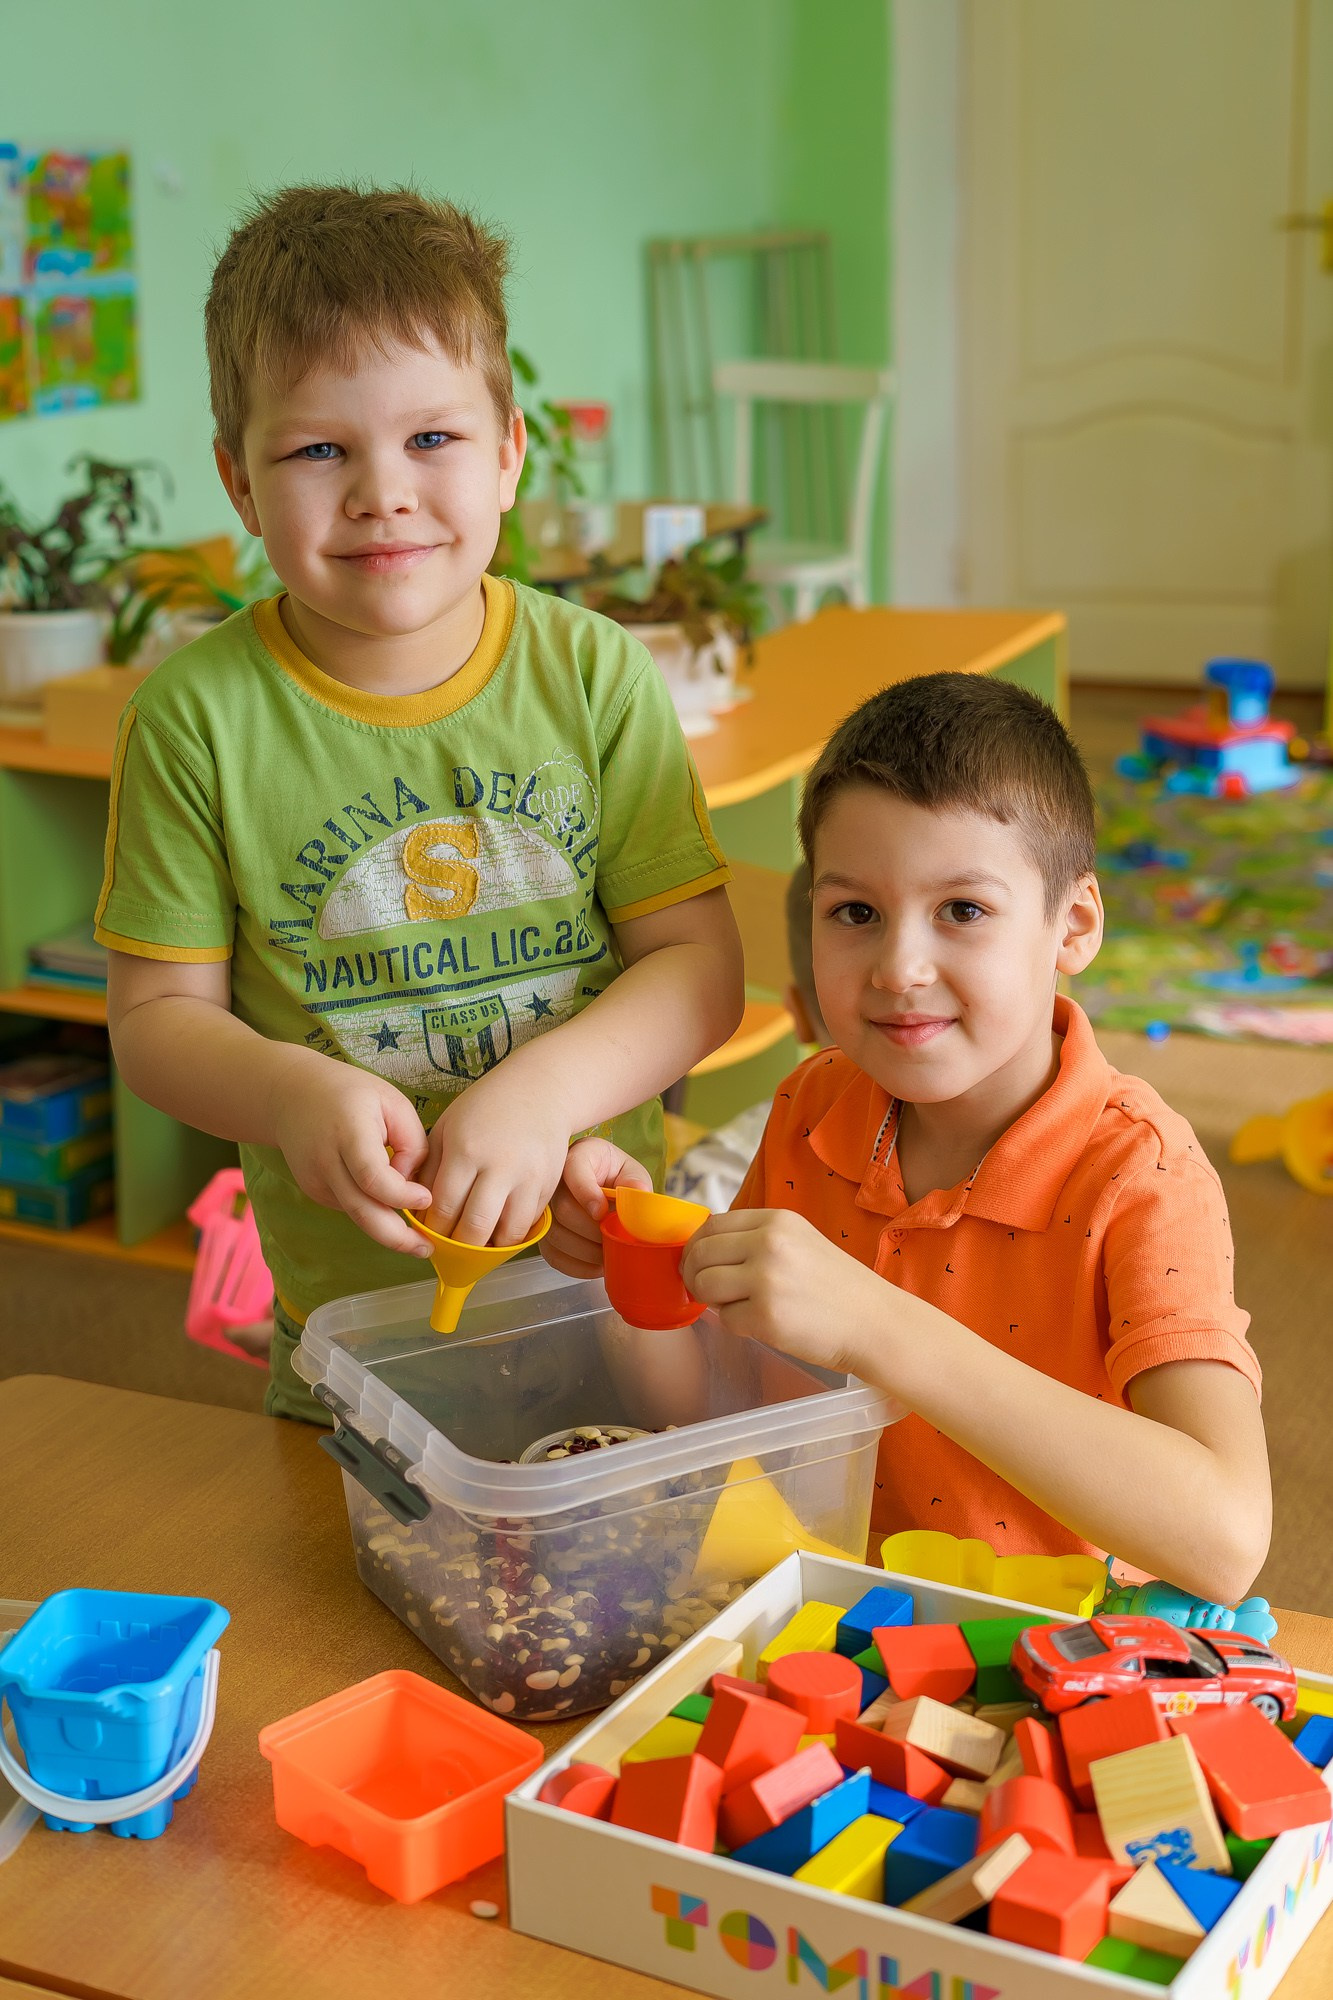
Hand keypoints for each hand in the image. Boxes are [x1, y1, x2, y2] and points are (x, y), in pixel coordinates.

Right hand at [272, 1054, 432, 1255]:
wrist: (290, 1095)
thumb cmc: (350, 1094)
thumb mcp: (391, 1102)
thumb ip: (411, 1142)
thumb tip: (412, 1184)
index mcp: (348, 1132)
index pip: (372, 1176)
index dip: (401, 1195)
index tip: (426, 1198)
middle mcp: (326, 1161)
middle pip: (361, 1210)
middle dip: (396, 1237)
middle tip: (426, 1249)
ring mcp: (316, 1180)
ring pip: (356, 1216)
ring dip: (387, 1233)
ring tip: (418, 1242)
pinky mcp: (315, 1190)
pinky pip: (350, 1208)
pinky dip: (372, 1215)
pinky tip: (392, 1213)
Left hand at [422, 1064, 573, 1247]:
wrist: (540, 1090)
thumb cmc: (487, 1107)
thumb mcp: (448, 1127)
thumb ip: (429, 1167)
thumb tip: (415, 1205)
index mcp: (466, 1150)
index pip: (444, 1207)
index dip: (434, 1228)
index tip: (430, 1233)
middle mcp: (499, 1167)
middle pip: (475, 1228)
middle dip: (459, 1246)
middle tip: (451, 1246)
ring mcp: (528, 1178)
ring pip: (507, 1234)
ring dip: (489, 1247)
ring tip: (476, 1242)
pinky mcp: (548, 1185)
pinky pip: (528, 1224)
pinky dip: (511, 1233)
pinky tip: (498, 1227)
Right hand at [543, 1137, 653, 1278]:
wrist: (607, 1189)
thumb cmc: (618, 1177)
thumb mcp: (631, 1172)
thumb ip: (635, 1182)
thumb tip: (638, 1193)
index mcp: (580, 1155)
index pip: (573, 1170)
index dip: (586, 1193)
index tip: (602, 1213)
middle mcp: (555, 1180)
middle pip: (562, 1208)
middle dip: (591, 1230)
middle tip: (613, 1238)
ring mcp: (546, 1208)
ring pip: (555, 1234)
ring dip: (585, 1250)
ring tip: (608, 1253)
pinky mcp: (545, 1233)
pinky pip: (553, 1255)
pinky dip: (577, 1265)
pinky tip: (597, 1265)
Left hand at [681, 1207, 887, 1373]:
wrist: (875, 1323)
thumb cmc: (838, 1288)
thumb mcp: (801, 1242)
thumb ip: (757, 1239)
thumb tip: (705, 1249)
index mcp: (777, 1221)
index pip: (712, 1224)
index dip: (696, 1246)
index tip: (698, 1263)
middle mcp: (769, 1244)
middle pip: (700, 1253)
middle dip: (695, 1275)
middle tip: (708, 1291)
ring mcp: (766, 1279)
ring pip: (704, 1285)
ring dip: (713, 1300)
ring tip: (740, 1307)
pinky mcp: (765, 1316)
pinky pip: (726, 1319)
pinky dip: (738, 1325)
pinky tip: (765, 1325)